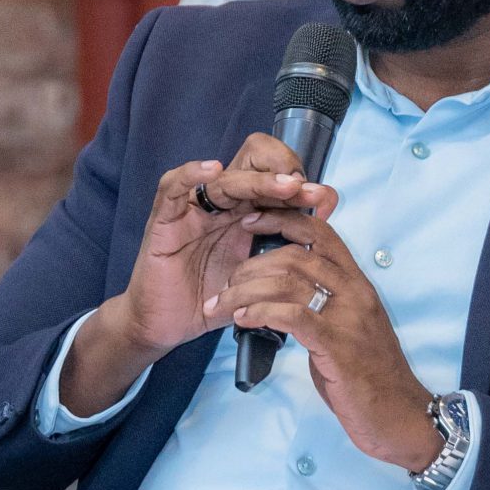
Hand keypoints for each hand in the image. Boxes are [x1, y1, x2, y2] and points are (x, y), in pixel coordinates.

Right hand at [59, 134, 338, 412]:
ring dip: (257, 179)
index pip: (273, 174)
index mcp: (244, 212)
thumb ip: (284, 256)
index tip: (324, 201)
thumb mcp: (256, 277)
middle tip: (306, 190)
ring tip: (285, 186)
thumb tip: (325, 239)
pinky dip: (190, 174)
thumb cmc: (208, 300)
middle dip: (284, 171)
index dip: (300, 181)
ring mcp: (192, 209)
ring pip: (224, 177)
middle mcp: (220, 204)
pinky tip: (213, 169)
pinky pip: (172, 187)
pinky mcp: (165, 220)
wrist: (166, 326)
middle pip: (251, 163)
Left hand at [209, 205, 444, 472]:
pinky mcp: (337, 345)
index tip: (250, 222)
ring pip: (287, 282)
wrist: (400, 417)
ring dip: (245, 290)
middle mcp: (355, 292)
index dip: (282, 219)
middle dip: (251, 264)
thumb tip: (280, 298)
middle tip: (226, 283)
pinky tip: (241, 319)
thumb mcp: (347, 330)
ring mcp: (348, 318)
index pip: (320, 232)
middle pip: (295, 255)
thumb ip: (321, 307)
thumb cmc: (369, 378)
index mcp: (357, 284)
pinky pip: (292, 315)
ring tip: (223, 304)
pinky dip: (260, 312)